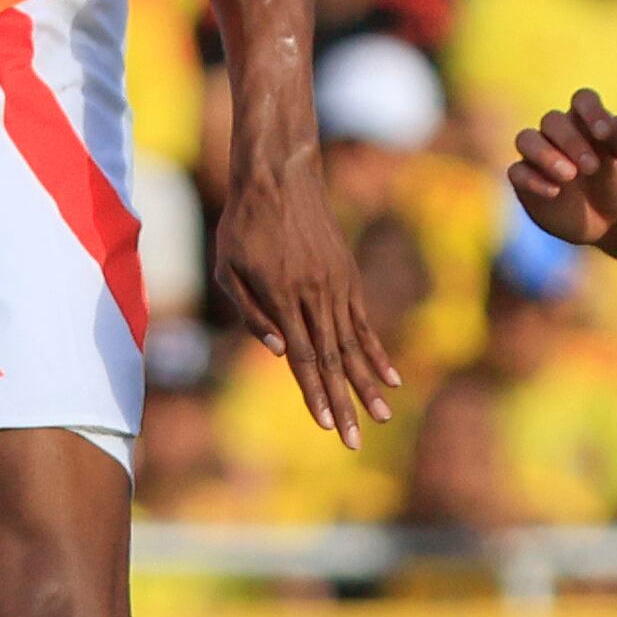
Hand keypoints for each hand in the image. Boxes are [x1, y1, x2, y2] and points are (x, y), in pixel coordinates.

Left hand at [208, 157, 400, 441]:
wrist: (279, 175)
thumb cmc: (242, 223)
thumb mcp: (227, 268)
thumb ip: (250, 313)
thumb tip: (278, 352)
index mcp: (282, 296)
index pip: (301, 357)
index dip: (314, 393)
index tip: (326, 425)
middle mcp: (315, 295)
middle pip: (331, 359)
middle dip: (344, 403)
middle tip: (355, 441)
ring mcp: (336, 286)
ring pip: (353, 345)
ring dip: (367, 384)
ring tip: (381, 416)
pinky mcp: (347, 276)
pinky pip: (364, 322)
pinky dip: (376, 352)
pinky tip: (388, 376)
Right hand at [510, 87, 616, 244]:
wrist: (607, 219)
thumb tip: (608, 122)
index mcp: (587, 120)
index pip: (583, 99)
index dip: (591, 111)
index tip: (603, 133)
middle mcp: (559, 132)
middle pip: (552, 120)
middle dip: (571, 141)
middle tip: (592, 167)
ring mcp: (539, 154)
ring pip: (526, 139)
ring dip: (545, 154)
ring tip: (569, 176)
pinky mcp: (525, 179)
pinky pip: (517, 171)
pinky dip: (533, 180)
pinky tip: (554, 192)